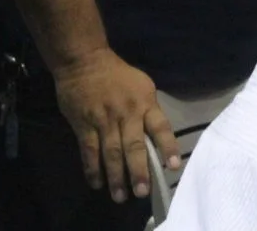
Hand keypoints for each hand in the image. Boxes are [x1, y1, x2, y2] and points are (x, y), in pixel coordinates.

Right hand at [52, 47, 179, 203]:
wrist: (84, 61)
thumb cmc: (117, 74)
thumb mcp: (142, 85)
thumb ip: (148, 110)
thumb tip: (155, 137)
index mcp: (145, 102)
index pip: (160, 127)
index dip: (167, 147)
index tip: (172, 166)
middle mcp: (126, 113)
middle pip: (133, 146)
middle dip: (138, 170)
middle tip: (142, 192)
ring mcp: (104, 120)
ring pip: (111, 153)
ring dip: (116, 176)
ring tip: (121, 196)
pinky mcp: (83, 125)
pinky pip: (89, 151)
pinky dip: (92, 169)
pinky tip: (97, 183)